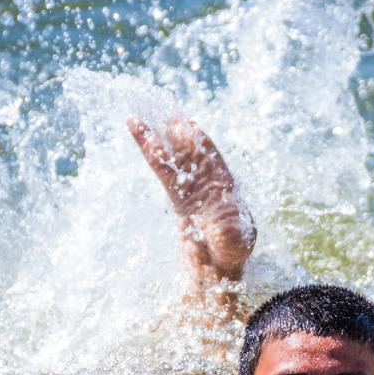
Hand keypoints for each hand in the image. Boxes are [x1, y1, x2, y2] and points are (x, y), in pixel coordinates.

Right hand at [128, 116, 255, 281]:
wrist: (218, 271)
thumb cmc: (231, 255)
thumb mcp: (235, 247)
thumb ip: (231, 238)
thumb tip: (224, 232)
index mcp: (226, 188)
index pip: (212, 159)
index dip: (200, 143)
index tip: (189, 126)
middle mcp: (210, 182)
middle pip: (191, 150)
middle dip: (177, 129)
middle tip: (160, 103)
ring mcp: (192, 187)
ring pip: (174, 154)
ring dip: (160, 133)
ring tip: (142, 111)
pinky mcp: (176, 196)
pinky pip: (161, 170)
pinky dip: (150, 150)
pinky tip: (138, 131)